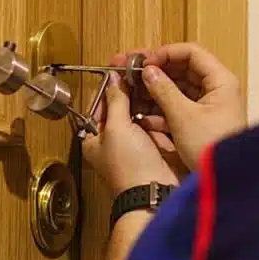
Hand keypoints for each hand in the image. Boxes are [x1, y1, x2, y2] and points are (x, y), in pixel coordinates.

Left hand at [82, 72, 185, 194]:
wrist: (155, 191)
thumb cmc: (128, 164)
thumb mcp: (116, 127)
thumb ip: (115, 100)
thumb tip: (113, 77)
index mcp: (94, 138)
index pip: (98, 105)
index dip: (109, 87)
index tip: (120, 68)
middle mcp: (112, 141)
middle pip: (120, 108)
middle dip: (130, 92)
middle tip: (141, 71)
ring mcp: (134, 143)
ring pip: (139, 113)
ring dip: (146, 100)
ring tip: (154, 80)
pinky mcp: (153, 146)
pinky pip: (155, 123)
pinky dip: (159, 112)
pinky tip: (164, 97)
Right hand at [112, 43, 245, 170]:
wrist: (226, 182)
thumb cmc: (212, 148)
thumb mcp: (183, 117)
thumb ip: (163, 90)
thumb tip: (148, 72)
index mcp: (220, 81)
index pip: (191, 53)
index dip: (165, 54)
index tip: (144, 62)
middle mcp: (216, 90)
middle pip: (182, 69)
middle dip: (155, 71)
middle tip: (129, 70)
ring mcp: (209, 106)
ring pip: (178, 89)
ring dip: (155, 90)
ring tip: (131, 92)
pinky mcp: (201, 123)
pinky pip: (178, 107)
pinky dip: (161, 109)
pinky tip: (142, 115)